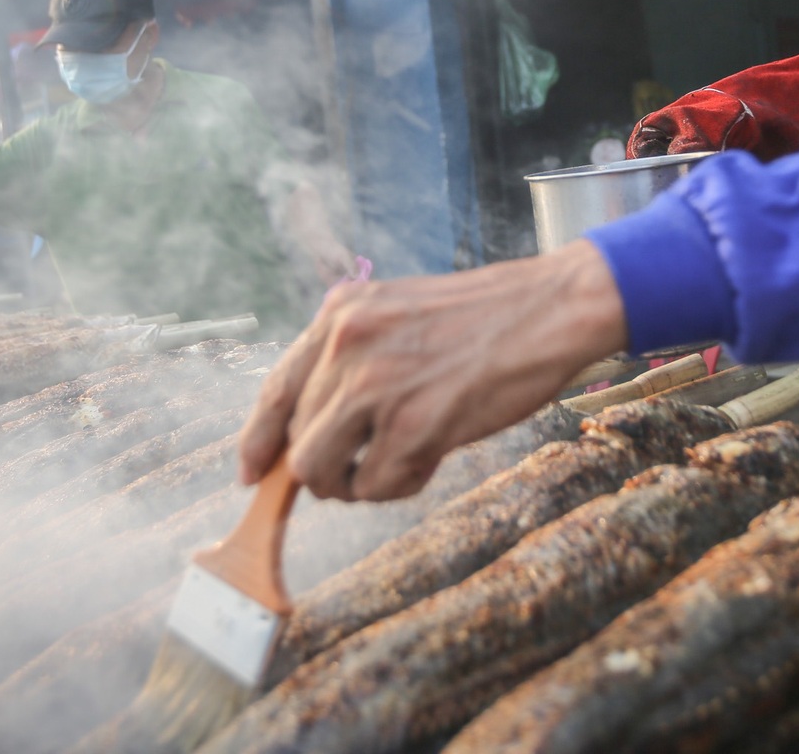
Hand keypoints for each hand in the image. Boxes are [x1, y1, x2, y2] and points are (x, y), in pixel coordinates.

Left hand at [238, 241, 627, 501]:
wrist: (548, 312)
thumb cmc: (482, 318)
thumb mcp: (396, 313)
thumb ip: (350, 357)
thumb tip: (311, 427)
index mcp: (339, 313)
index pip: (275, 390)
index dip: (258, 440)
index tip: (250, 474)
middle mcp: (346, 344)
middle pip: (297, 441)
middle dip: (326, 467)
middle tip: (367, 464)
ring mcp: (376, 385)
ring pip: (321, 471)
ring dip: (355, 482)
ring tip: (401, 460)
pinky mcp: (412, 424)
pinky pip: (375, 486)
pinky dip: (400, 485)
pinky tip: (432, 455)